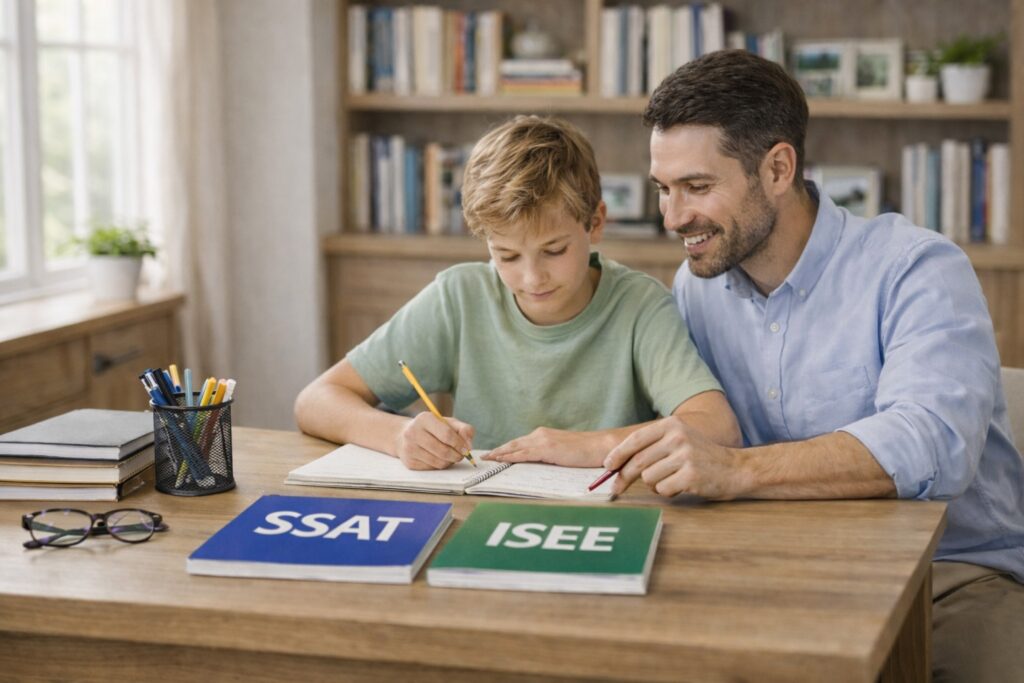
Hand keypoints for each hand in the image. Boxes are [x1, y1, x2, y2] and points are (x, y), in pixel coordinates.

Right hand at [395, 412, 474, 469]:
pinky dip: (439, 465)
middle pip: (443, 451)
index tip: (467, 449)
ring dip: (449, 462)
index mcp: (424, 419)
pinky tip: (439, 458)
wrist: (406, 435)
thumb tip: (469, 445)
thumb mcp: (448, 423)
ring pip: (438, 462)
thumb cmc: (433, 428)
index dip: (460, 444)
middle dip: (457, 455)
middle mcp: (413, 433)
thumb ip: (463, 429)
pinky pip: (432, 468)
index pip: (447, 434)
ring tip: (451, 456)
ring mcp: (409, 448)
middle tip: (461, 455)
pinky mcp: (409, 462)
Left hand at [484, 427, 609, 467]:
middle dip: (498, 450)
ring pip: (515, 448)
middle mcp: (541, 434)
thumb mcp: (563, 453)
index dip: (505, 448)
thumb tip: (538, 465)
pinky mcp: (547, 449)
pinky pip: (524, 454)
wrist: (601, 446)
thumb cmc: (587, 452)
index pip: (520, 443)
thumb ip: (550, 455)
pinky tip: (501, 460)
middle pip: (513, 444)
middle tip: (484, 456)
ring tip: (488, 459)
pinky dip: (510, 457)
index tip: (494, 453)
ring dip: (500, 453)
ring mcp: (543, 440)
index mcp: (544, 435)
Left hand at [604, 416, 746, 499]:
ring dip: (654, 485)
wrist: (736, 468)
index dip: (618, 454)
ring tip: (670, 479)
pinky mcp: (691, 475)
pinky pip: (663, 489)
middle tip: (616, 488)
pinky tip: (682, 485)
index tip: (607, 466)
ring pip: (649, 478)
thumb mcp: (679, 440)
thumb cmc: (701, 457)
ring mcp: (685, 456)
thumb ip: (652, 447)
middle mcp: (678, 437)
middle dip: (624, 477)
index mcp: (672, 425)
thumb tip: (617, 464)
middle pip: (638, 461)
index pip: (636, 440)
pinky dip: (668, 492)